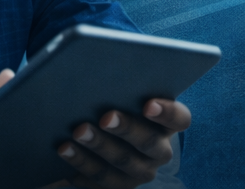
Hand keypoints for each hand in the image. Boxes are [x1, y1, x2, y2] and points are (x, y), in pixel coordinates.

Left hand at [58, 98, 191, 187]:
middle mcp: (160, 151)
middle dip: (126, 129)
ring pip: (123, 162)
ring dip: (99, 146)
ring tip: (77, 132)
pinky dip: (81, 163)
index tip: (148, 104)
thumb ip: (126, 86)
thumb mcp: (127, 96)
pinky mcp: (119, 186)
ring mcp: (141, 172)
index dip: (167, 113)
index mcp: (168, 124)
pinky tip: (65, 149)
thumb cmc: (117, 104)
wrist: (102, 137)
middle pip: (148, 143)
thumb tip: (106, 67)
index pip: (179, 119)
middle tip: (105, 117)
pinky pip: (101, 179)